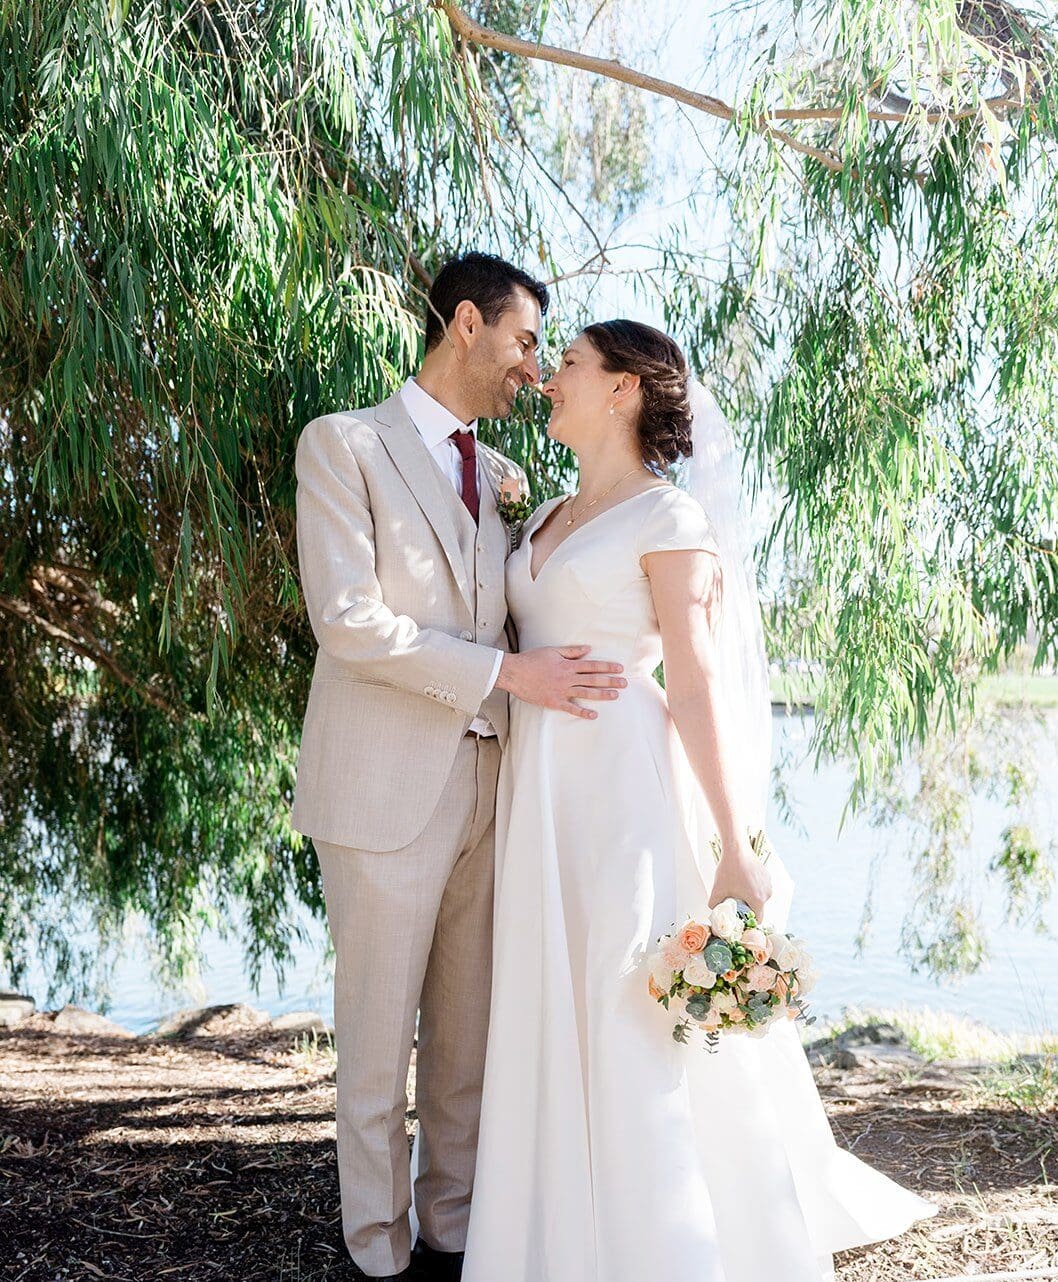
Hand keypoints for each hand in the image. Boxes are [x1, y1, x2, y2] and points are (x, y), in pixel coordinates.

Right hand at [496, 646, 625, 718]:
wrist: (514, 673)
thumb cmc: (532, 660)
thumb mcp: (553, 651)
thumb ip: (572, 651)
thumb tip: (588, 649)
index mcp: (568, 665)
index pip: (592, 665)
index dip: (607, 666)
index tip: (619, 668)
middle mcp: (567, 678)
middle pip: (593, 679)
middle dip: (610, 681)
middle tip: (624, 683)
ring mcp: (561, 691)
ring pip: (586, 693)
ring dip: (602, 695)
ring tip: (615, 695)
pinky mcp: (553, 702)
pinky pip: (571, 708)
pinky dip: (582, 712)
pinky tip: (594, 715)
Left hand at [709, 846, 772, 918]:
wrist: (736, 849)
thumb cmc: (729, 869)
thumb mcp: (717, 890)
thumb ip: (714, 905)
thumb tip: (714, 910)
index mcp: (758, 900)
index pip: (757, 919)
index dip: (748, 920)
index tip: (739, 916)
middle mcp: (767, 893)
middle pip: (758, 907)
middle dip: (747, 906)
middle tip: (735, 899)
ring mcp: (768, 884)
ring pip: (759, 897)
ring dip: (750, 896)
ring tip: (738, 887)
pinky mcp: (767, 875)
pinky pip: (760, 887)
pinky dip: (753, 886)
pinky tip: (742, 879)